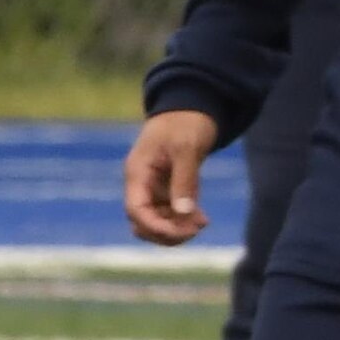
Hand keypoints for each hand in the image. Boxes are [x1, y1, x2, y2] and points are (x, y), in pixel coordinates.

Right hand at [124, 108, 220, 244]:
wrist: (193, 107)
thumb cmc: (186, 122)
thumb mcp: (187, 148)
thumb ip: (184, 181)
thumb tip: (184, 213)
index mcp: (138, 172)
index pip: (136, 209)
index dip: (154, 226)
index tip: (181, 231)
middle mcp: (143, 184)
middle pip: (143, 223)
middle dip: (165, 232)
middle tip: (194, 229)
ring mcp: (155, 188)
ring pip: (158, 223)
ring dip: (177, 229)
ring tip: (202, 223)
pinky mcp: (170, 190)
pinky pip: (172, 215)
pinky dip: (185, 221)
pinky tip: (203, 220)